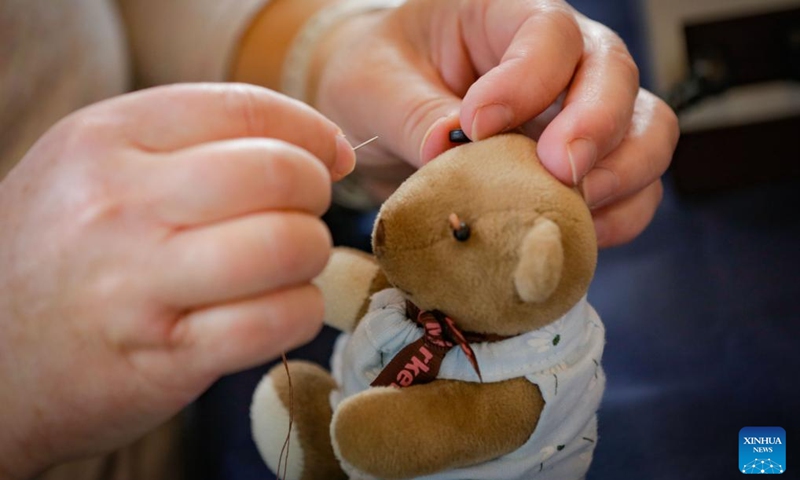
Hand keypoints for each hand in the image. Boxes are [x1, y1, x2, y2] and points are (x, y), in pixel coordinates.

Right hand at [0, 83, 353, 477]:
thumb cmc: (61, 253)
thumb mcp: (96, 168)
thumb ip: (196, 142)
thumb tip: (325, 147)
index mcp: (106, 140)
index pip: (246, 110)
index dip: (311, 131)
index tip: (331, 157)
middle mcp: (120, 205)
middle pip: (279, 175)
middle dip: (315, 195)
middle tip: (301, 214)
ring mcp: (140, 285)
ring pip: (288, 246)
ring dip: (310, 257)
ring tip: (286, 264)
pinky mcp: (168, 357)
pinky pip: (277, 319)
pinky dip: (300, 311)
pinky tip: (278, 308)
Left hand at [313, 0, 678, 246]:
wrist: (380, 111)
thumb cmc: (376, 78)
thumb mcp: (374, 85)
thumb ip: (412, 113)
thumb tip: (450, 149)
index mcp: (503, 15)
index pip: (548, 31)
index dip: (529, 78)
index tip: (478, 125)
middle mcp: (559, 58)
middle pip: (616, 74)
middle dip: (596, 126)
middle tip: (559, 171)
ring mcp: (579, 111)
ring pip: (646, 129)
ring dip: (622, 174)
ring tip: (571, 209)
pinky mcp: (583, 164)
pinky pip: (632, 188)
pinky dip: (618, 216)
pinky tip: (573, 233)